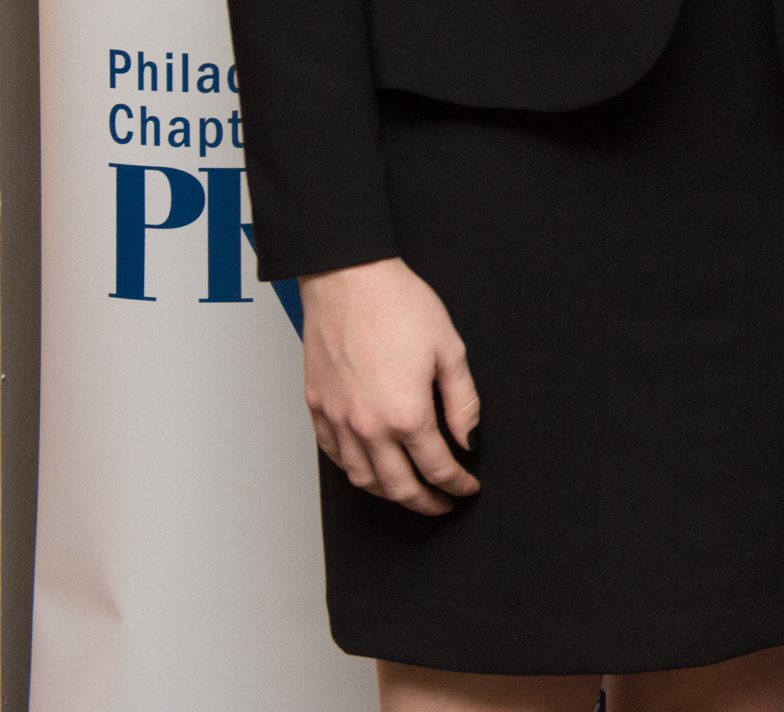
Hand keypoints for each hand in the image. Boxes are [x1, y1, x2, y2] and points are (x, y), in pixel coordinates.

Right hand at [299, 258, 481, 514]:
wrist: (349, 280)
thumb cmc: (399, 306)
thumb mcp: (450, 350)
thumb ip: (463, 402)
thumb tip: (467, 438)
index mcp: (407, 413)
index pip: (437, 467)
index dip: (457, 483)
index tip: (467, 487)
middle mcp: (368, 425)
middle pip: (398, 486)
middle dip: (425, 502)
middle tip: (442, 504)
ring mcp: (337, 419)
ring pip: (362, 478)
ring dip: (388, 493)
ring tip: (409, 491)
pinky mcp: (316, 407)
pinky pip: (334, 455)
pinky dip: (354, 470)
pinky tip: (369, 467)